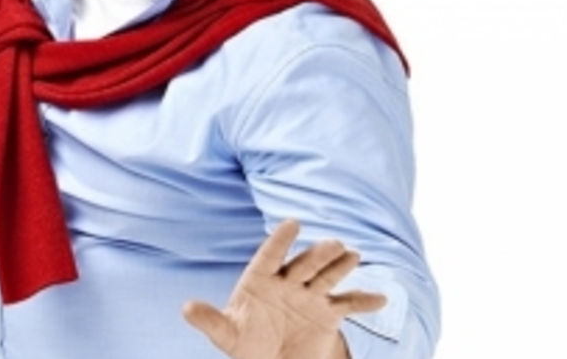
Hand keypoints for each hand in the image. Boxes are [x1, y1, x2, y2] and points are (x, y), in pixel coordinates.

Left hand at [182, 219, 385, 358]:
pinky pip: (348, 303)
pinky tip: (381, 299)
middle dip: (317, 255)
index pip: (270, 256)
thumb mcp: (226, 335)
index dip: (280, 241)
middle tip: (333, 244)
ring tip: (352, 255)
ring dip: (340, 265)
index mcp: (260, 280)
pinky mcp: (328, 312)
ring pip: (327, 276)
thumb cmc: (245, 343)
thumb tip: (186, 308)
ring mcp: (309, 295)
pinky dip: (364, 301)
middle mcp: (287, 282)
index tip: (293, 224)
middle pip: (304, 264)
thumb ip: (210, 321)